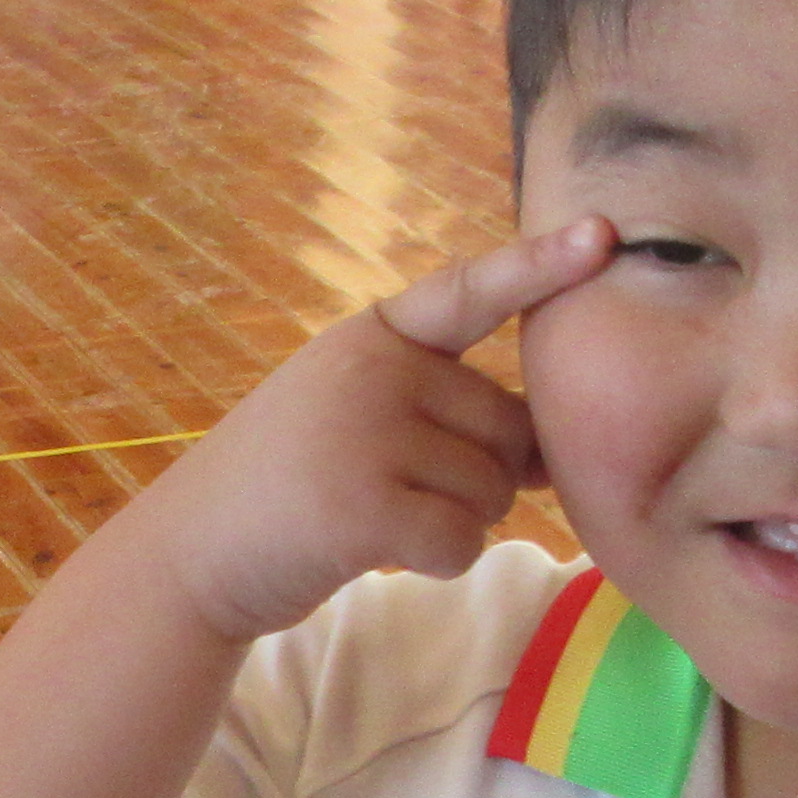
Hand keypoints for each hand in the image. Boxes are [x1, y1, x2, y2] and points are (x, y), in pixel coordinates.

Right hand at [125, 221, 615, 643]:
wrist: (190, 552)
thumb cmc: (289, 485)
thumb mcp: (356, 414)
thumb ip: (443, 409)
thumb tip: (550, 454)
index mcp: (373, 336)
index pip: (471, 293)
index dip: (540, 266)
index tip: (606, 235)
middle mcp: (372, 371)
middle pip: (507, 427)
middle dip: (479, 474)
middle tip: (395, 488)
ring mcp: (366, 436)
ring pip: (492, 492)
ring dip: (454, 522)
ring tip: (373, 516)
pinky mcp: (366, 508)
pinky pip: (463, 541)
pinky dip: (437, 561)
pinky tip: (377, 551)